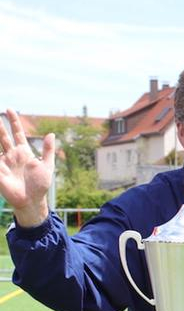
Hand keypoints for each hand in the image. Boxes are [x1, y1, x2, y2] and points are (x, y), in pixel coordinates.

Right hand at [0, 109, 55, 226]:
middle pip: (3, 136)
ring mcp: (3, 162)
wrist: (32, 201)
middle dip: (0, 125)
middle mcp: (12, 155)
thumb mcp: (47, 166)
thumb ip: (48, 150)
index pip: (17, 133)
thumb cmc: (40, 185)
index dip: (14, 121)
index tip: (10, 109)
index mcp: (24, 152)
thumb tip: (51, 134)